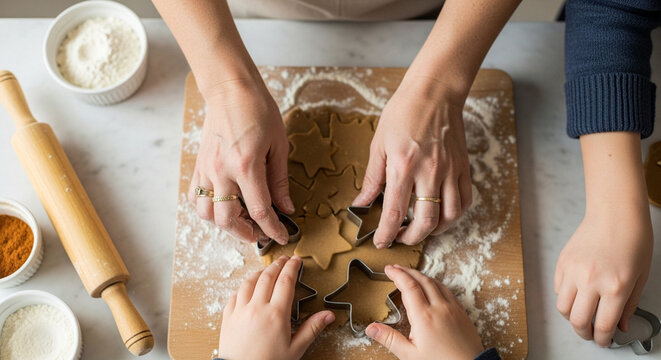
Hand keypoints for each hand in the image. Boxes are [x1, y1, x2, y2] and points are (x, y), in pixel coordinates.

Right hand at [188, 79, 293, 243]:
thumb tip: (286, 207)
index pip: (260, 211)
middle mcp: (222, 171)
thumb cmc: (258, 110)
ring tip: (242, 220)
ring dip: (225, 224)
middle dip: (247, 233)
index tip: (281, 236)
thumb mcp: (279, 145)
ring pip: (206, 213)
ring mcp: (206, 169)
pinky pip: (195, 197)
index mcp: (246, 166)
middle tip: (261, 233)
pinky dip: (208, 208)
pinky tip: (223, 204)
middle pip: (227, 220)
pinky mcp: (198, 166)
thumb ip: (280, 180)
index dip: (273, 229)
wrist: (230, 89)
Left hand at [218, 256, 334, 359]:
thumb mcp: (295, 349)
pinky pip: (235, 294)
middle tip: (284, 259)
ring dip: (260, 272)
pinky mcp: (228, 317)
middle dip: (278, 265)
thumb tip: (328, 315)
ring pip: (249, 282)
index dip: (292, 267)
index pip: (286, 281)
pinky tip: (248, 287)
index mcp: (276, 314)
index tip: (296, 260)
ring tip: (267, 270)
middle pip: (268, 276)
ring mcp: (240, 311)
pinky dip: (243, 286)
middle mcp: (257, 307)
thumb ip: (311, 329)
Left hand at [354, 76, 471, 247]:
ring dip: (435, 231)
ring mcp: (450, 170)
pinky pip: (465, 200)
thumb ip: (372, 178)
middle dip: (411, 238)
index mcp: (403, 166)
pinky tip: (442, 214)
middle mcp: (429, 172)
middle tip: (401, 238)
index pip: (394, 213)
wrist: (435, 90)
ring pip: (450, 216)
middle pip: (426, 222)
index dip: (387, 234)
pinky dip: (454, 215)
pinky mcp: (464, 166)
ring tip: (422, 229)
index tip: (381, 242)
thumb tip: (361, 203)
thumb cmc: (403, 112)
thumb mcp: (379, 144)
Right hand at [366, 265, 483, 359]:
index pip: (408, 286)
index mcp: (424, 317)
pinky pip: (448, 291)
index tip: (389, 269)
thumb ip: (390, 339)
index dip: (397, 275)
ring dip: (422, 275)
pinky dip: (436, 284)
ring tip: (411, 275)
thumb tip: (371, 328)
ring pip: (436, 283)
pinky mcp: (462, 313)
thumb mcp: (410, 356)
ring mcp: (453, 309)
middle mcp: (439, 308)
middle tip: (396, 268)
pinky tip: (433, 287)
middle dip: (407, 271)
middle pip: (422, 280)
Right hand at [554, 205, 651, 345]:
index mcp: (615, 287)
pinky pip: (557, 288)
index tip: (603, 341)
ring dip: (570, 316)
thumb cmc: (633, 240)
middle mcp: (591, 281)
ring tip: (580, 314)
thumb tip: (621, 325)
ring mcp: (573, 271)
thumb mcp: (641, 276)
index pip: (602, 324)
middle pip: (577, 320)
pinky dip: (565, 296)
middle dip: (583, 332)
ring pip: (562, 307)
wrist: (615, 213)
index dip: (602, 339)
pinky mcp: (562, 262)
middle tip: (589, 333)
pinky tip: (577, 293)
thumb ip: (629, 305)